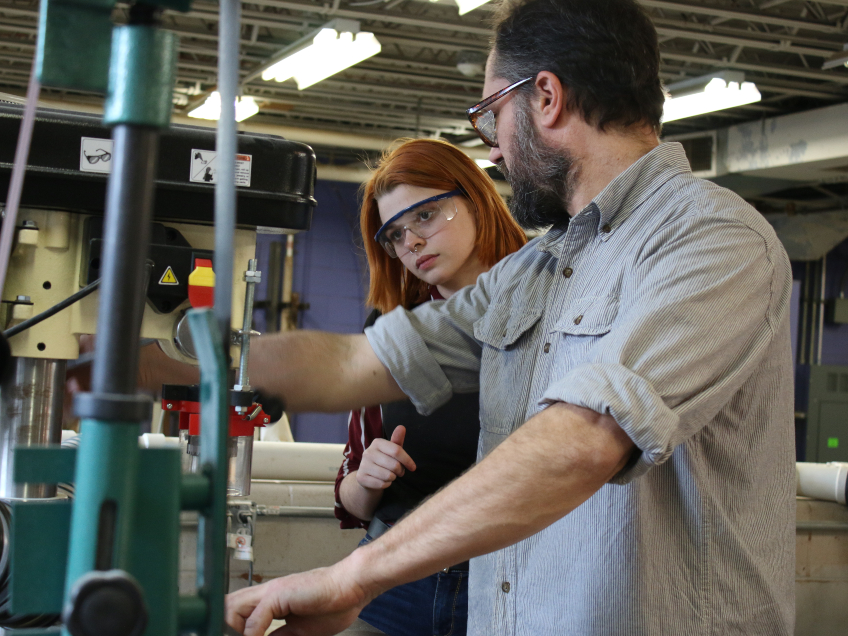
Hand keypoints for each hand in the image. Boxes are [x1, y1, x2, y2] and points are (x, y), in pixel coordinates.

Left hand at [225, 563, 367, 635]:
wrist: (352, 586)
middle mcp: (268, 593)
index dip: (230, 629)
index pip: (238, 613)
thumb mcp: (300, 630)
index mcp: (272, 602)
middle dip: (224, 628)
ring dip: (233, 629)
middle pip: (228, 606)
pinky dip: (252, 632)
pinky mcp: (279, 594)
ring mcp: (272, 592)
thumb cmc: (334, 603)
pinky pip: (257, 616)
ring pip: (233, 607)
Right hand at [356, 426, 415, 490]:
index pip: (397, 450)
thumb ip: (397, 440)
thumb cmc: (383, 461)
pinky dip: (386, 484)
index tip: (413, 467)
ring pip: (388, 476)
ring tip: (390, 475)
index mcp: (377, 443)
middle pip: (394, 465)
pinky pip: (382, 484)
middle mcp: (368, 452)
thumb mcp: (391, 450)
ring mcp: (363, 465)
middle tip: (399, 472)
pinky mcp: (361, 478)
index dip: (407, 460)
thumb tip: (402, 427)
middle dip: (400, 471)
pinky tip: (383, 481)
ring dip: (393, 478)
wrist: (367, 476)